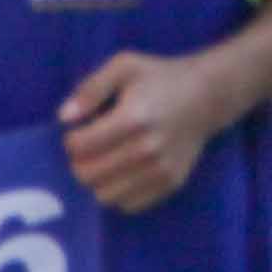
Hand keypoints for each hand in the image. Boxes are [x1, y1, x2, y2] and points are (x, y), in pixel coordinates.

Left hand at [61, 50, 231, 212]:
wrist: (207, 96)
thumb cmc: (161, 77)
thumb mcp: (124, 67)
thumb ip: (90, 89)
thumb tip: (64, 118)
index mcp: (132, 118)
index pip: (80, 146)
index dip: (71, 139)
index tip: (79, 131)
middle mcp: (147, 149)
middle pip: (88, 175)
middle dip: (79, 162)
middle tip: (88, 148)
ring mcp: (160, 170)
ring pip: (105, 195)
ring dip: (97, 180)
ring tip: (105, 160)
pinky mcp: (171, 184)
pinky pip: (128, 204)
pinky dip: (118, 191)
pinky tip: (123, 171)